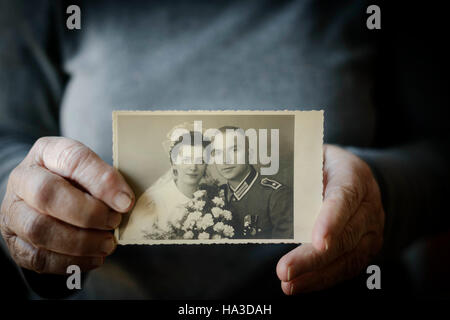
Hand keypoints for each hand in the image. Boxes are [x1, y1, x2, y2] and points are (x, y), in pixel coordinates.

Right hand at [0, 137, 133, 273]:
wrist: (47, 201)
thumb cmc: (77, 183)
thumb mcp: (92, 171)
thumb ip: (106, 182)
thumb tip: (124, 202)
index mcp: (46, 153)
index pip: (72, 159)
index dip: (101, 181)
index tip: (125, 201)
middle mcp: (23, 179)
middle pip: (47, 194)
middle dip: (88, 213)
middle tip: (114, 221)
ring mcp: (13, 212)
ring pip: (40, 230)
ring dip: (81, 242)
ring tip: (107, 243)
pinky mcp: (14, 242)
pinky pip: (38, 257)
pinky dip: (71, 262)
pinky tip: (94, 257)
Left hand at [276, 144, 384, 293]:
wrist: (357, 175)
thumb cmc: (324, 164)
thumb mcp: (313, 155)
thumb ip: (297, 167)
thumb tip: (264, 181)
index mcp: (354, 175)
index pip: (344, 198)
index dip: (332, 220)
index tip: (317, 241)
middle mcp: (368, 204)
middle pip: (346, 235)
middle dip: (314, 257)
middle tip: (285, 270)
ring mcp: (371, 229)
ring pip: (348, 257)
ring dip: (316, 275)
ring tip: (289, 283)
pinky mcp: (366, 247)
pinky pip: (348, 267)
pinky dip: (323, 279)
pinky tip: (301, 284)